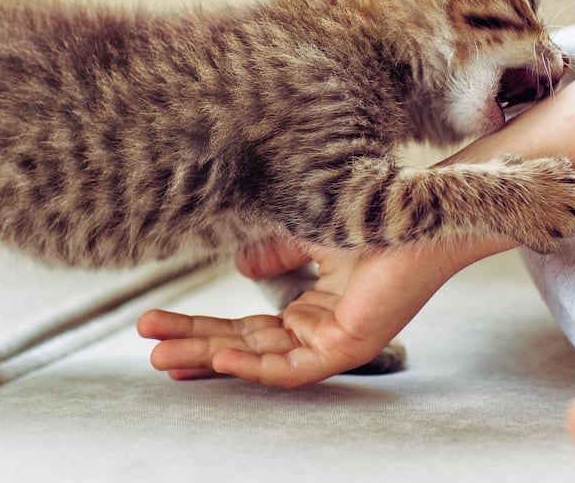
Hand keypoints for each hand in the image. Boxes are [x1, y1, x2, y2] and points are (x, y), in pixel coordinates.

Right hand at [138, 234, 512, 387]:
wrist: (426, 209)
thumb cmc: (377, 218)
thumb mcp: (306, 233)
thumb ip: (275, 252)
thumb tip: (239, 269)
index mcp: (313, 309)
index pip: (246, 329)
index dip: (200, 328)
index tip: (156, 325)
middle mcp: (322, 328)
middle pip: (245, 347)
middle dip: (193, 346)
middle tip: (148, 344)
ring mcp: (337, 339)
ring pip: (262, 361)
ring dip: (211, 359)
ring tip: (165, 356)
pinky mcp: (354, 343)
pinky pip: (296, 367)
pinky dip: (255, 365)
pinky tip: (219, 358)